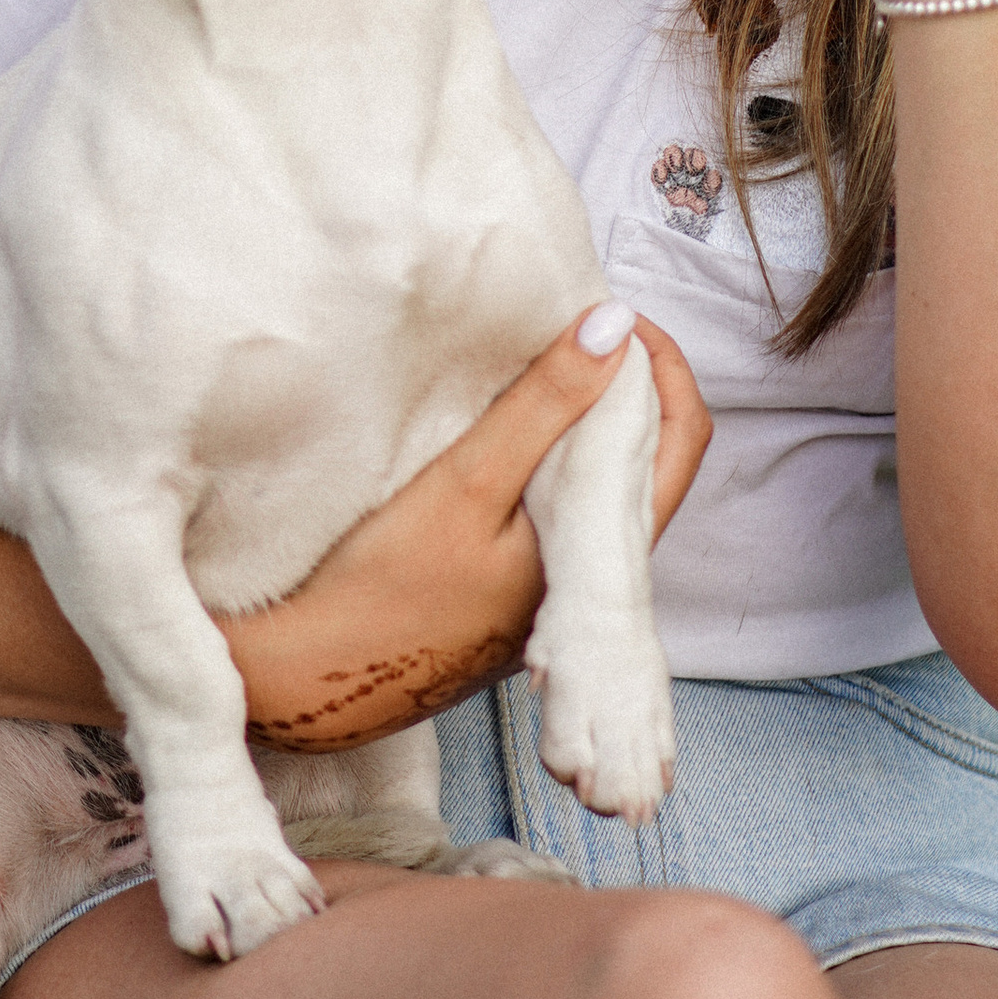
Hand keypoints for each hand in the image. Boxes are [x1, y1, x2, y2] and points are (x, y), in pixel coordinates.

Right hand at [240, 310, 709, 747]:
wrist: (314, 682)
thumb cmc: (383, 589)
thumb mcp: (467, 480)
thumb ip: (544, 405)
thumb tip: (613, 326)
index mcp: (605, 556)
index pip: (683, 438)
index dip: (661, 363)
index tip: (608, 315)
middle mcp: (597, 582)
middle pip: (652, 460)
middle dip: (628, 381)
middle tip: (572, 325)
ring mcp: (558, 593)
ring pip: (608, 487)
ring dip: (590, 420)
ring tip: (540, 367)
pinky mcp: (518, 596)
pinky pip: (566, 514)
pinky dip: (555, 458)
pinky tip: (508, 435)